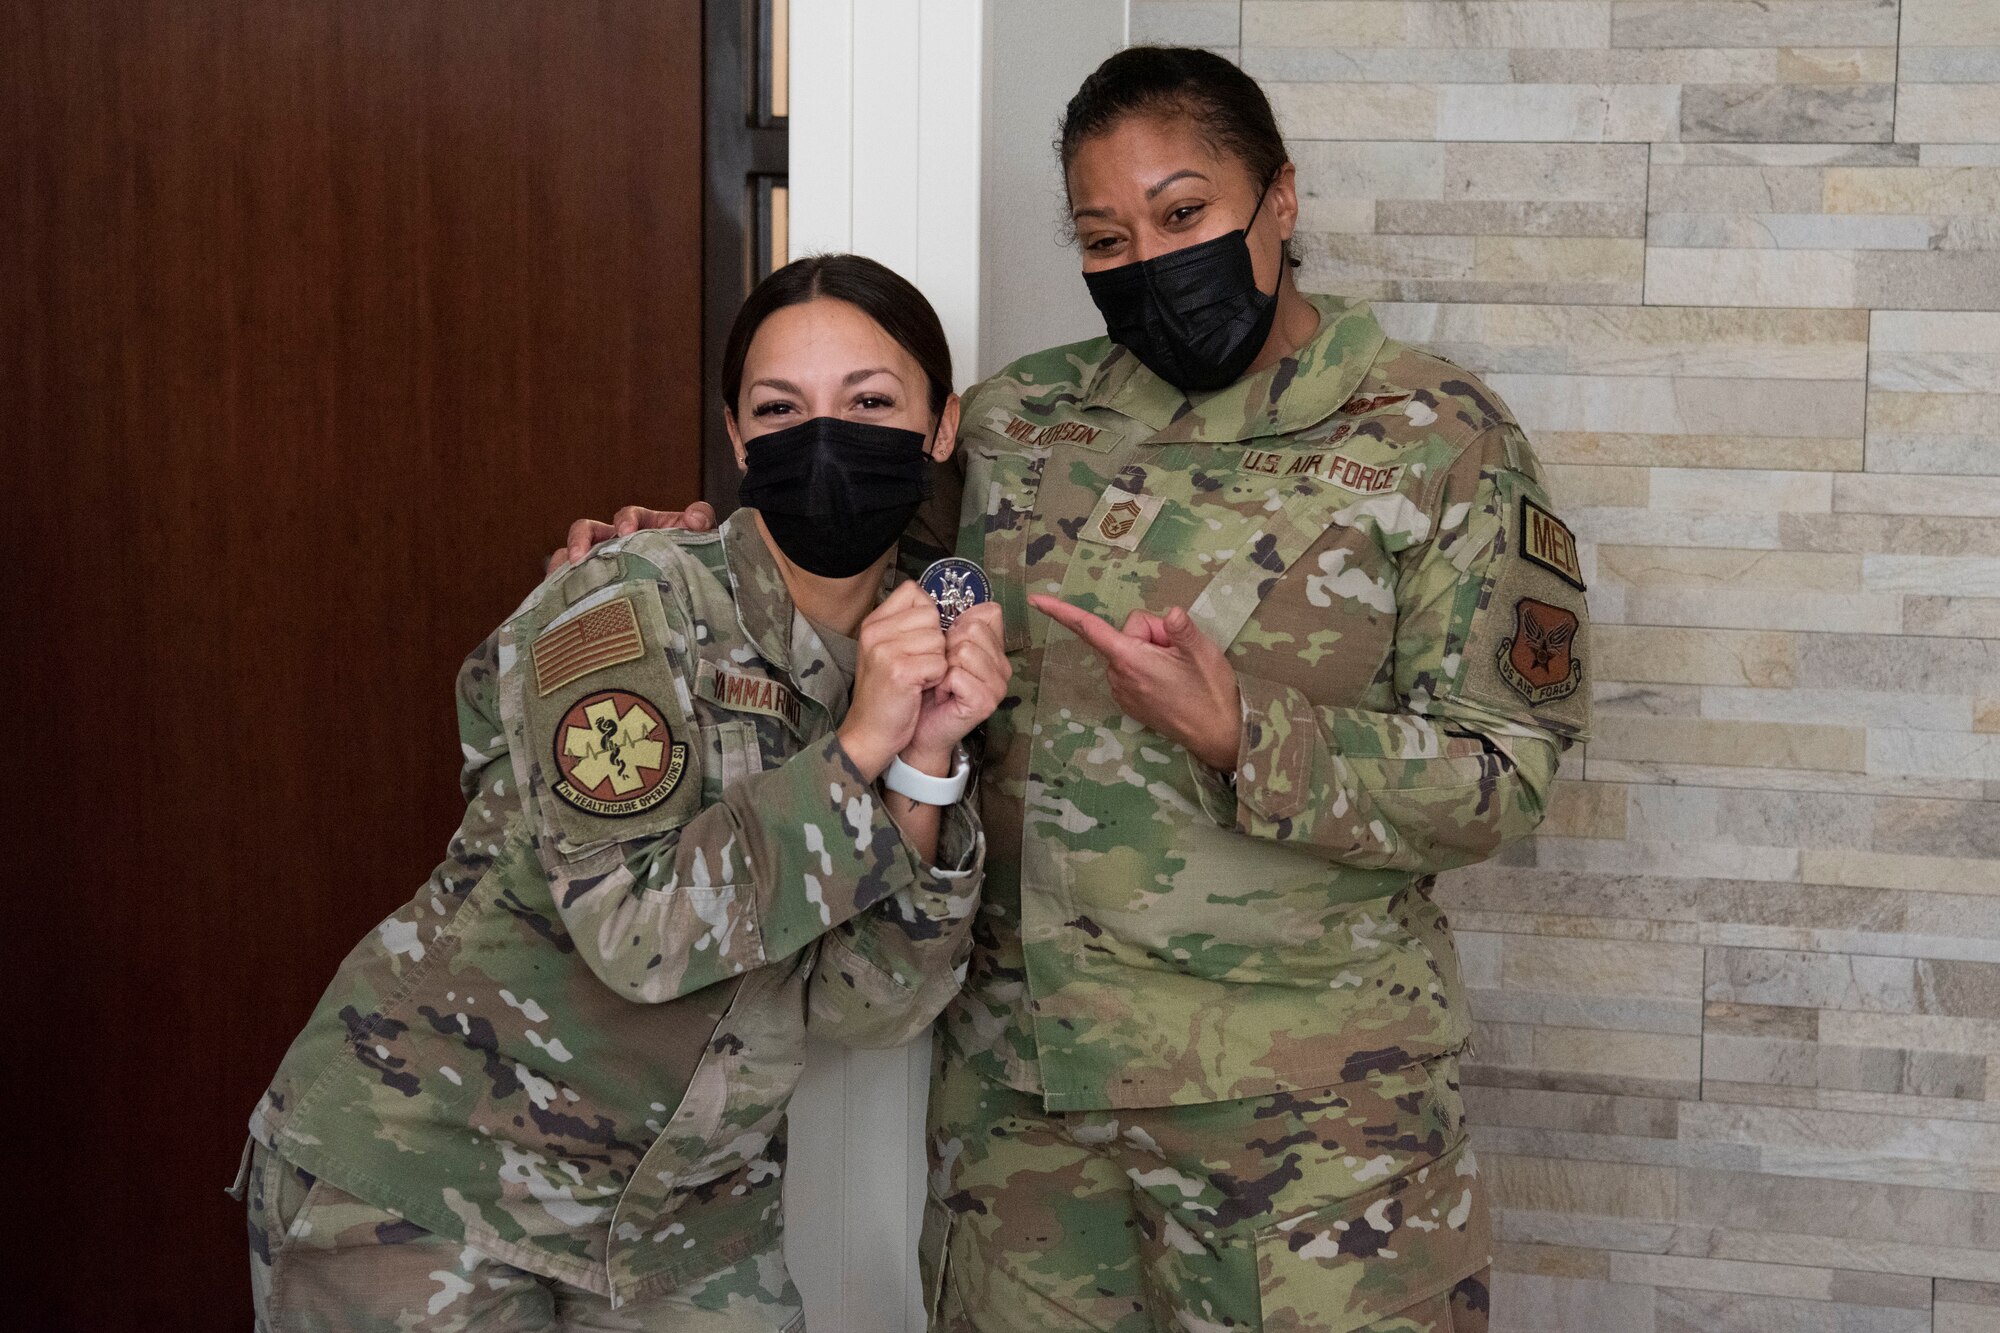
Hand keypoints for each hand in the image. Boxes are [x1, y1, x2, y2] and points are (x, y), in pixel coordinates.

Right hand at [547, 502, 718, 573]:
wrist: (693, 590)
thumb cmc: (691, 560)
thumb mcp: (699, 540)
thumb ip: (701, 522)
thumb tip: (694, 518)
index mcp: (642, 528)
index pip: (629, 516)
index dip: (626, 520)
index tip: (626, 532)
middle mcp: (615, 543)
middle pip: (588, 530)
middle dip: (582, 539)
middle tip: (582, 555)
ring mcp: (601, 564)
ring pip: (571, 556)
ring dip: (563, 563)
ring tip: (560, 578)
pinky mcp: (593, 588)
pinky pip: (567, 584)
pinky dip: (557, 587)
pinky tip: (555, 600)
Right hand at [838, 582, 948, 780]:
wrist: (870, 732)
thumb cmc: (886, 693)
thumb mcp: (886, 651)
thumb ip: (905, 625)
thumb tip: (936, 606)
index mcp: (873, 623)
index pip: (913, 592)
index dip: (927, 616)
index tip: (917, 641)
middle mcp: (875, 631)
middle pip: (932, 616)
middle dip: (934, 643)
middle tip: (916, 666)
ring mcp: (885, 650)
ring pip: (939, 640)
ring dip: (936, 663)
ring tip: (916, 678)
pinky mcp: (900, 671)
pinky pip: (940, 663)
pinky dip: (936, 679)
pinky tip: (918, 689)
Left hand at [903, 603, 1010, 773]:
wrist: (919, 728)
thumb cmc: (928, 687)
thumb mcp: (942, 648)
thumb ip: (956, 625)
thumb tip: (965, 606)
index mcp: (996, 649)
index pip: (989, 613)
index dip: (960, 624)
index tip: (949, 647)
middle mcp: (1003, 666)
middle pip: (973, 629)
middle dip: (947, 646)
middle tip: (942, 669)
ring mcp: (998, 685)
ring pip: (965, 650)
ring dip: (943, 666)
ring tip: (942, 682)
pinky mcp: (986, 702)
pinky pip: (957, 675)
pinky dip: (942, 683)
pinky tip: (943, 695)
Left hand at [1028, 596, 1241, 770]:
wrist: (1218, 734)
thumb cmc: (1211, 692)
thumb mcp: (1203, 652)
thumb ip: (1181, 628)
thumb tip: (1169, 612)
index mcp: (1131, 659)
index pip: (1090, 628)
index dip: (1062, 611)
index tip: (1036, 600)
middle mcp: (1119, 676)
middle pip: (1125, 633)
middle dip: (1150, 633)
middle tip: (1178, 652)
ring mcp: (1123, 691)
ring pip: (1129, 650)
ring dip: (1151, 651)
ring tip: (1177, 670)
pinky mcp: (1130, 701)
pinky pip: (1132, 668)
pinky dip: (1149, 666)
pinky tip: (1170, 680)